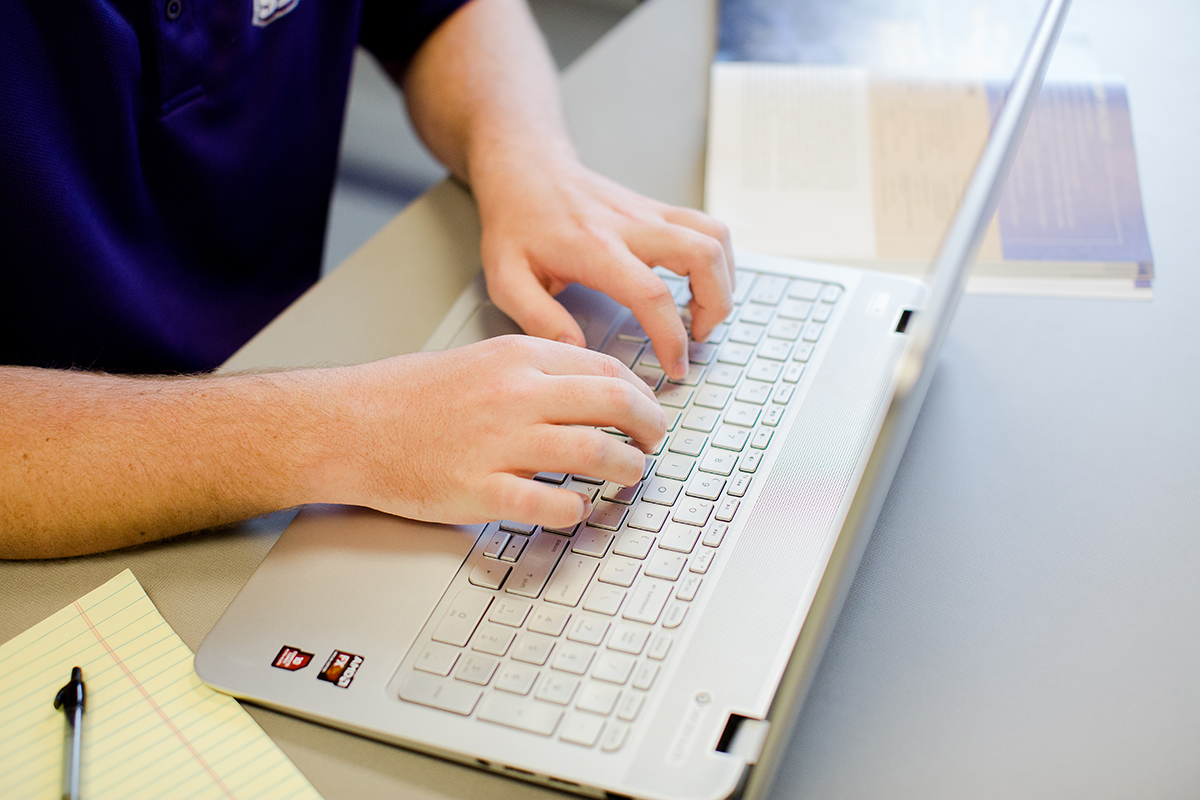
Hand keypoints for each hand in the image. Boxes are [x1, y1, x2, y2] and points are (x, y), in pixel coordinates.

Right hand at [319, 336, 666, 527]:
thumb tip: (591, 393)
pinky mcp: (479, 490)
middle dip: (649, 426)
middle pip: (612, 403)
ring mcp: (498, 443)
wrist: (351, 425)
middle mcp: (514, 395)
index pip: (605, 369)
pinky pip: (548, 505)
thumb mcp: (481, 361)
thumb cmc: (410, 396)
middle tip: (654, 443)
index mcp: (517, 358)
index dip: (639, 393)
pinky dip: (574, 511)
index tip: (647, 411)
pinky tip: (576, 510)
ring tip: (630, 475)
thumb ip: (535, 372)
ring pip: (593, 453)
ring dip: (626, 468)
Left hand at [475, 156, 734, 380]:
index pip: (652, 294)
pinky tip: (702, 284)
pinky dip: (717, 260)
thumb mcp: (506, 278)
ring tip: (704, 313)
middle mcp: (631, 224)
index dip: (672, 337)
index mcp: (595, 247)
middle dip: (715, 306)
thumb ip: (539, 318)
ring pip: (716, 236)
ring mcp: (649, 212)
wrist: (525, 169)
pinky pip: (708, 227)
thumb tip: (576, 350)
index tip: (674, 367)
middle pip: (703, 255)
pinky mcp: (657, 208)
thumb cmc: (516, 223)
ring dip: (723, 280)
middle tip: (697, 338)